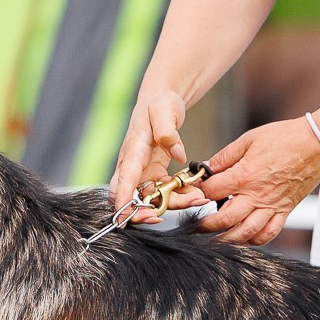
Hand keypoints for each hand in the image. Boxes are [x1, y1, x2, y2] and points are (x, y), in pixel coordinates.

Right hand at [109, 89, 200, 224]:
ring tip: (197, 198)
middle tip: (160, 218)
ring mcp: (143, 172)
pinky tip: (195, 193)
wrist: (162, 101)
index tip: (124, 218)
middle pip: (130, 197)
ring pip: (150, 199)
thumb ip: (169, 132)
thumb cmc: (160, 104)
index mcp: (133, 151)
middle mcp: (133, 166)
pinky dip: (178, 196)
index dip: (123, 200)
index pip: (124, 179)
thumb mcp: (165, 111)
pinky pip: (163, 193)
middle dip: (142, 212)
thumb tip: (178, 154)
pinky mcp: (154, 174)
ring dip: (170, 205)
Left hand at [195, 117, 319, 244]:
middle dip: (206, 225)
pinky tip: (244, 238)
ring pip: (245, 233)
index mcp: (245, 175)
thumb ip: (225, 156)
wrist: (317, 144)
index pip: (212, 192)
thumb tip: (207, 167)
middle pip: (224, 220)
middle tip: (197, 226)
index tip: (195, 192)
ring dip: (227, 239)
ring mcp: (271, 206)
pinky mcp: (284, 211)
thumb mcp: (249, 140)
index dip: (199, 193)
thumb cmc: (285, 138)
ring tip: (215, 239)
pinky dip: (254, 241)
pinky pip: (268, 234)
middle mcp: (256, 195)